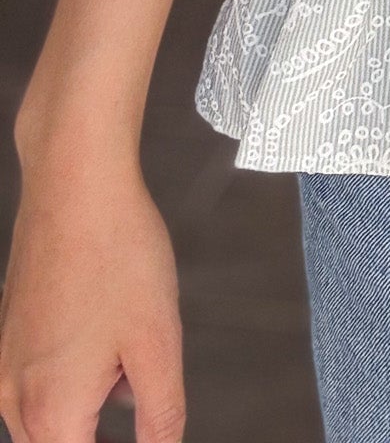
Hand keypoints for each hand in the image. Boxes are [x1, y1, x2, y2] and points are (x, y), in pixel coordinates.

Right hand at [0, 158, 184, 442]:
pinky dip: (75, 373)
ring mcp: (4, 367)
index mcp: (51, 411)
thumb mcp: (158, 343)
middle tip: (136, 383)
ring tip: (125, 348)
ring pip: (48, 418)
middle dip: (101, 429)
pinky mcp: (8, 337)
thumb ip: (161, 415)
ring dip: (89, 405)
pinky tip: (107, 329)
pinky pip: (38, 383)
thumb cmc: (115, 251)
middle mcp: (15, 397)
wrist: (75, 185)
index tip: (143, 425)